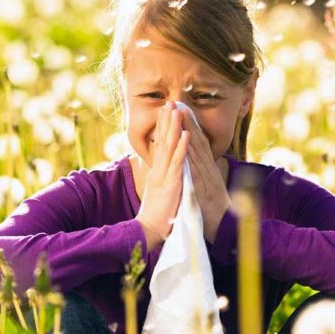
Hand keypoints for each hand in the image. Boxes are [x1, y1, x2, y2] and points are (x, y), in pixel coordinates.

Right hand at [135, 101, 189, 250]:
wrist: (148, 231)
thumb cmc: (156, 215)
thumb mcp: (158, 193)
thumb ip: (160, 180)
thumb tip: (161, 172)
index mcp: (157, 172)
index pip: (159, 145)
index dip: (163, 128)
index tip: (165, 112)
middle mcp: (158, 170)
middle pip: (162, 141)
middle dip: (166, 121)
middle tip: (169, 102)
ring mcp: (164, 175)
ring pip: (169, 147)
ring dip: (174, 128)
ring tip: (177, 111)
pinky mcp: (171, 183)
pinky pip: (178, 163)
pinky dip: (182, 147)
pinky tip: (186, 134)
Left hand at [180, 109, 230, 243]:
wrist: (225, 230)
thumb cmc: (214, 211)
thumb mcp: (207, 188)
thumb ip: (202, 175)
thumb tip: (197, 164)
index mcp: (208, 169)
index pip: (198, 143)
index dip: (190, 126)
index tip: (181, 110)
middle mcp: (209, 170)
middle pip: (197, 142)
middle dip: (188, 122)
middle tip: (178, 103)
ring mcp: (208, 177)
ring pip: (197, 151)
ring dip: (188, 132)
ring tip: (180, 115)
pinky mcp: (205, 189)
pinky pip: (196, 170)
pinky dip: (191, 156)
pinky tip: (185, 144)